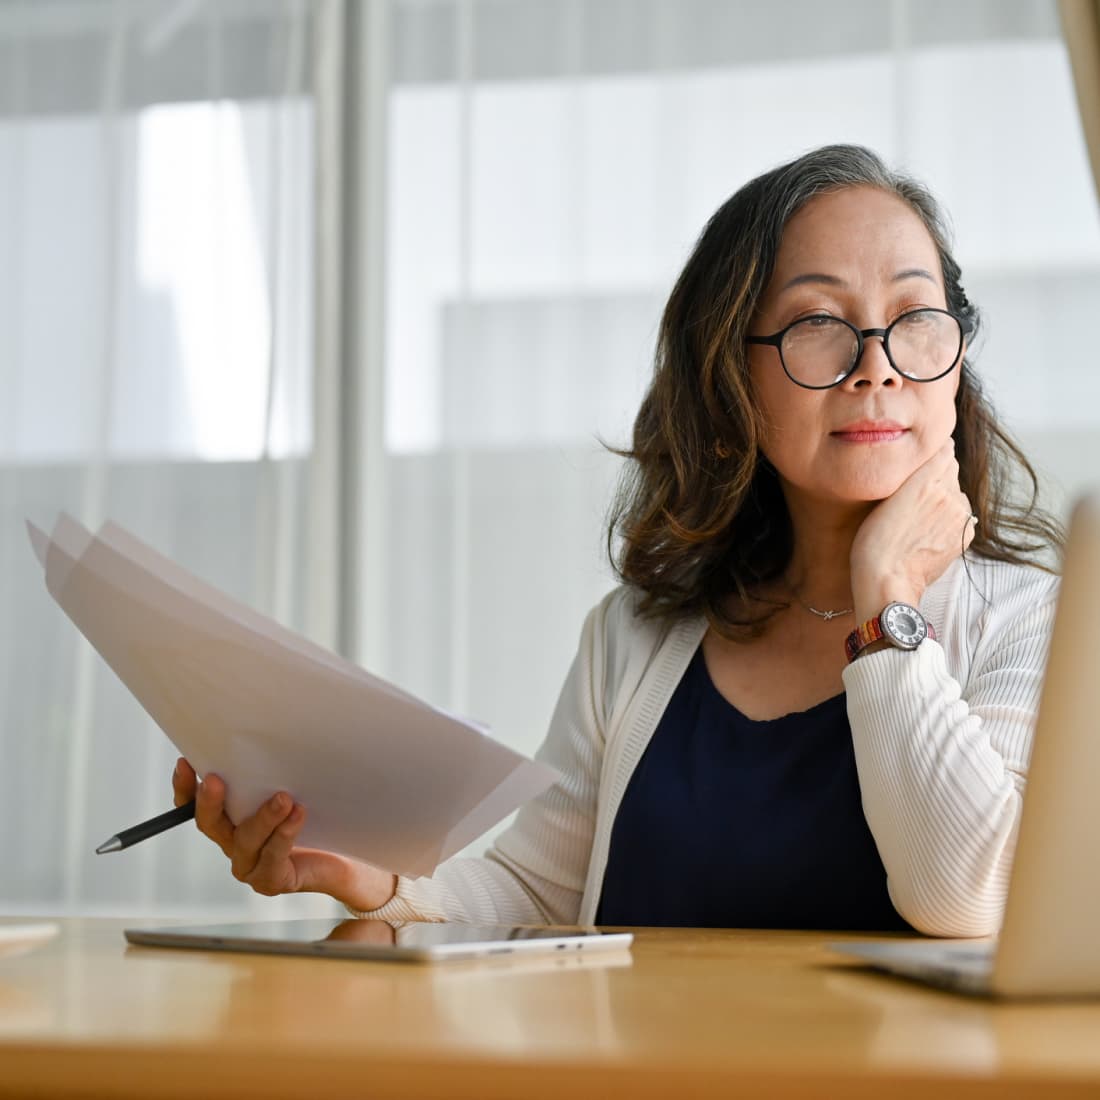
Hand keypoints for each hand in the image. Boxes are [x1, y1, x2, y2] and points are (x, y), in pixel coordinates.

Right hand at [172, 758, 397, 911]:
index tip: (186, 762)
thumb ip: (274, 770)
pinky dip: (285, 834)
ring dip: (263, 817)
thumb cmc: (316, 817)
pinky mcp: (272, 880)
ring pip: (246, 840)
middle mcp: (234, 843)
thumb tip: (270, 731)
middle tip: (215, 779)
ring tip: (283, 797)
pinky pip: (273, 856)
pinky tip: (298, 814)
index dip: (185, 787)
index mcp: (229, 820)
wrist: (344, 858)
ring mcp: (250, 865)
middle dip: (210, 801)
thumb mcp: (291, 787)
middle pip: (210, 824)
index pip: (194, 806)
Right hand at [849, 439, 975, 622]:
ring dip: (943, 498)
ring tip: (917, 517)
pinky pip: (961, 515)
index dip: (930, 455)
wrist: (888, 582)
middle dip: (936, 478)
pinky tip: (928, 531)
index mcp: (926, 479)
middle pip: (950, 471)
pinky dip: (949, 518)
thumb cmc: (874, 542)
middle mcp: (949, 494)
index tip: (916, 464)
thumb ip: (913, 472)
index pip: (943, 450)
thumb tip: (937, 451)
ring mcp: (960, 515)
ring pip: (956, 493)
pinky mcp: (964, 535)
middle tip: (910, 498)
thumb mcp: (883, 497)